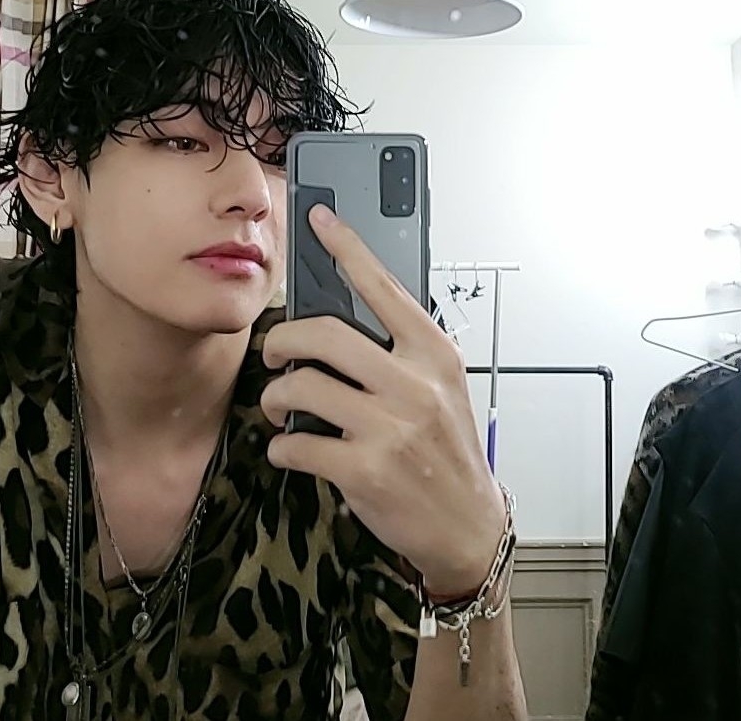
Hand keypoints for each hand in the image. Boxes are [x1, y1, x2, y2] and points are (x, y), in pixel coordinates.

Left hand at [261, 204, 506, 597]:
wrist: (467, 522)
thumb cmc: (449, 453)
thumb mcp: (443, 391)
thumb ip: (403, 355)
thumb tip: (343, 327)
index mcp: (434, 355)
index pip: (385, 286)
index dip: (346, 247)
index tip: (320, 219)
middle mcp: (414, 384)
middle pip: (323, 333)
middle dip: (281, 339)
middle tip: (274, 352)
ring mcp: (390, 427)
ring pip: (300, 385)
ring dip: (274, 396)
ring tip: (279, 406)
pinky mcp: (365, 469)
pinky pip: (296, 443)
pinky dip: (282, 445)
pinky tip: (293, 448)